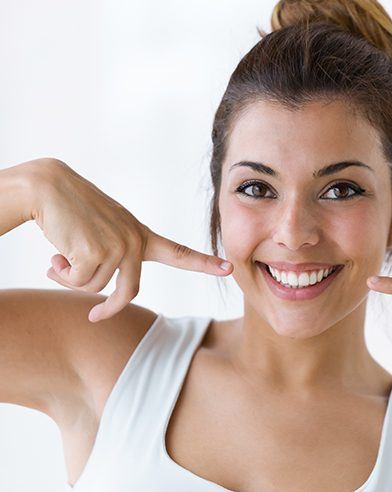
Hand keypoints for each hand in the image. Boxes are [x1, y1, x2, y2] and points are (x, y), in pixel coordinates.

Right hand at [34, 158, 232, 322]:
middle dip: (108, 309)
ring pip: (96, 288)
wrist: (48, 187)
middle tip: (94, 316)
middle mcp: (135, 241)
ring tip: (63, 253)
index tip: (229, 268)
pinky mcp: (97, 250)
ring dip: (72, 277)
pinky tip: (57, 252)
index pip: (179, 252)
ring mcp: (118, 245)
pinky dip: (61, 273)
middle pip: (129, 292)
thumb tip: (101, 296)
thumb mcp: (104, 232)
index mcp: (141, 235)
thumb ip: (113, 259)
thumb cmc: (74, 212)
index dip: (204, 263)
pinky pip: (78, 282)